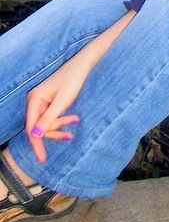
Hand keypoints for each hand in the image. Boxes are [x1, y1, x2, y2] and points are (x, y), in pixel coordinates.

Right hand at [24, 8, 136, 163]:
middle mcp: (34, 101)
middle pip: (38, 127)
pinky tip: (73, 120)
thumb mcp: (63, 100)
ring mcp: (41, 101)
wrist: (84, 63)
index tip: (42, 158)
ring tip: (76, 120)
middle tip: (70, 134)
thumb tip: (35, 135)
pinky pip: (51, 117)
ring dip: (60, 125)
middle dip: (54, 131)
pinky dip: (61, 121)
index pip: (31, 128)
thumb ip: (49, 118)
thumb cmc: (74, 79)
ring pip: (46, 123)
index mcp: (34, 99)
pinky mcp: (49, 102)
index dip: (36, 144)